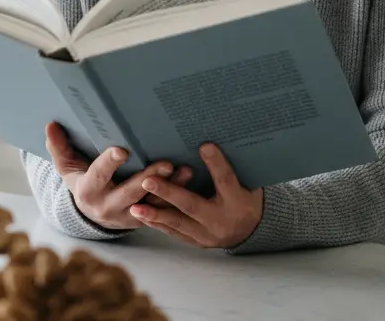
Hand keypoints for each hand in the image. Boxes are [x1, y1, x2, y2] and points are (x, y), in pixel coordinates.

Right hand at [45, 122, 191, 229]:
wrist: (92, 214)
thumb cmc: (82, 181)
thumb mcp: (67, 167)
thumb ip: (58, 147)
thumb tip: (50, 125)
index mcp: (88, 191)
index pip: (99, 175)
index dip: (109, 163)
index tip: (122, 149)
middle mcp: (108, 206)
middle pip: (130, 193)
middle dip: (148, 178)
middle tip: (166, 163)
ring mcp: (128, 215)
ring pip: (151, 204)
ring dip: (170, 189)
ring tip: (184, 171)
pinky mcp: (144, 220)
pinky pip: (162, 211)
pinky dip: (176, 197)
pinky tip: (188, 179)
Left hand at [129, 143, 262, 248]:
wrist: (250, 231)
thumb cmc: (244, 198)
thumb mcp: (247, 183)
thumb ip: (229, 168)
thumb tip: (209, 143)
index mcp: (238, 201)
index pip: (226, 181)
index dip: (216, 164)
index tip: (204, 146)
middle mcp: (222, 220)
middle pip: (192, 205)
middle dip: (169, 193)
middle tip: (148, 181)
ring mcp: (208, 235)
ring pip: (178, 223)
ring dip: (155, 214)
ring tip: (135, 207)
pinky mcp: (197, 242)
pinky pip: (175, 233)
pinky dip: (157, 224)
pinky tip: (141, 216)